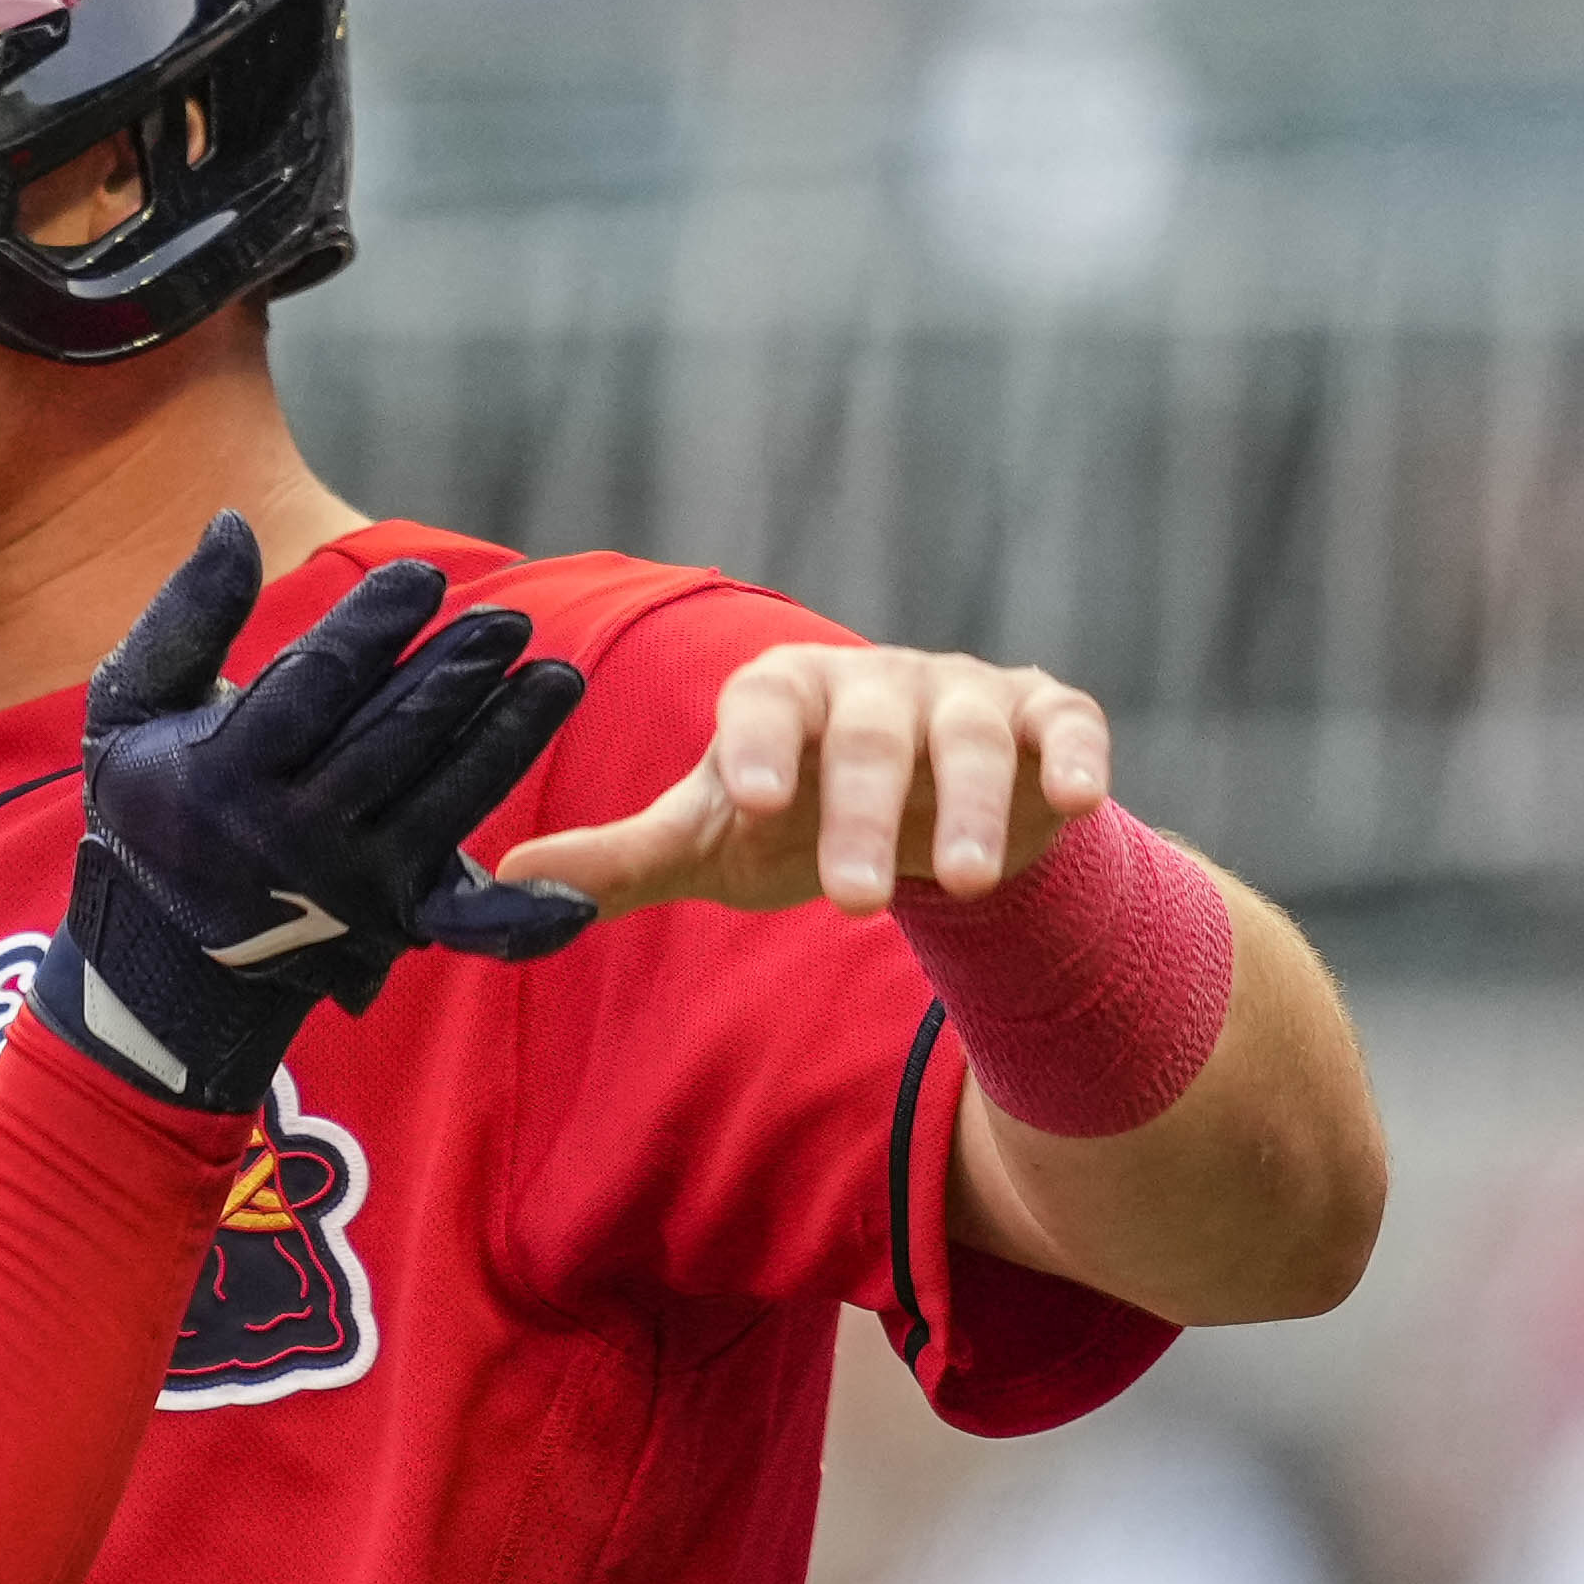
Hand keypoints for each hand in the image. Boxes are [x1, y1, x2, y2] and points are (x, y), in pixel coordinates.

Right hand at [30, 516, 591, 1110]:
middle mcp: (289, 839)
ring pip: (446, 799)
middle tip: (509, 619)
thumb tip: (233, 524)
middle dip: (458, 674)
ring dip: (510, 737)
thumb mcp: (134, 707)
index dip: (374, 624)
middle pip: (394, 738)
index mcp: (223, 776)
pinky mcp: (391, 923)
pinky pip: (465, 919)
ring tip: (558, 678)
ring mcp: (348, 887)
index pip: (316, 685)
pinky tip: (574, 893)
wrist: (161, 944)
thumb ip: (185, 617)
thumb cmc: (159, 797)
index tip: (421, 576)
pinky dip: (519, 915)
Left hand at [497, 641, 1111, 917]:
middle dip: (861, 814)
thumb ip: (620, 861)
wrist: (915, 817)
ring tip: (958, 884)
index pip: (762, 704)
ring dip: (969, 807)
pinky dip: (1074, 757)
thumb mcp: (709, 842)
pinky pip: (1066, 725)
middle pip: (869, 736)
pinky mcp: (1048, 716)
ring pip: (973, 737)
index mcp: (783, 693)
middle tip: (847, 902)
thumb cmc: (794, 817)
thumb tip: (504, 885)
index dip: (754, 747)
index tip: (743, 803)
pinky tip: (1079, 802)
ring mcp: (966, 694)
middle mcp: (875, 681)